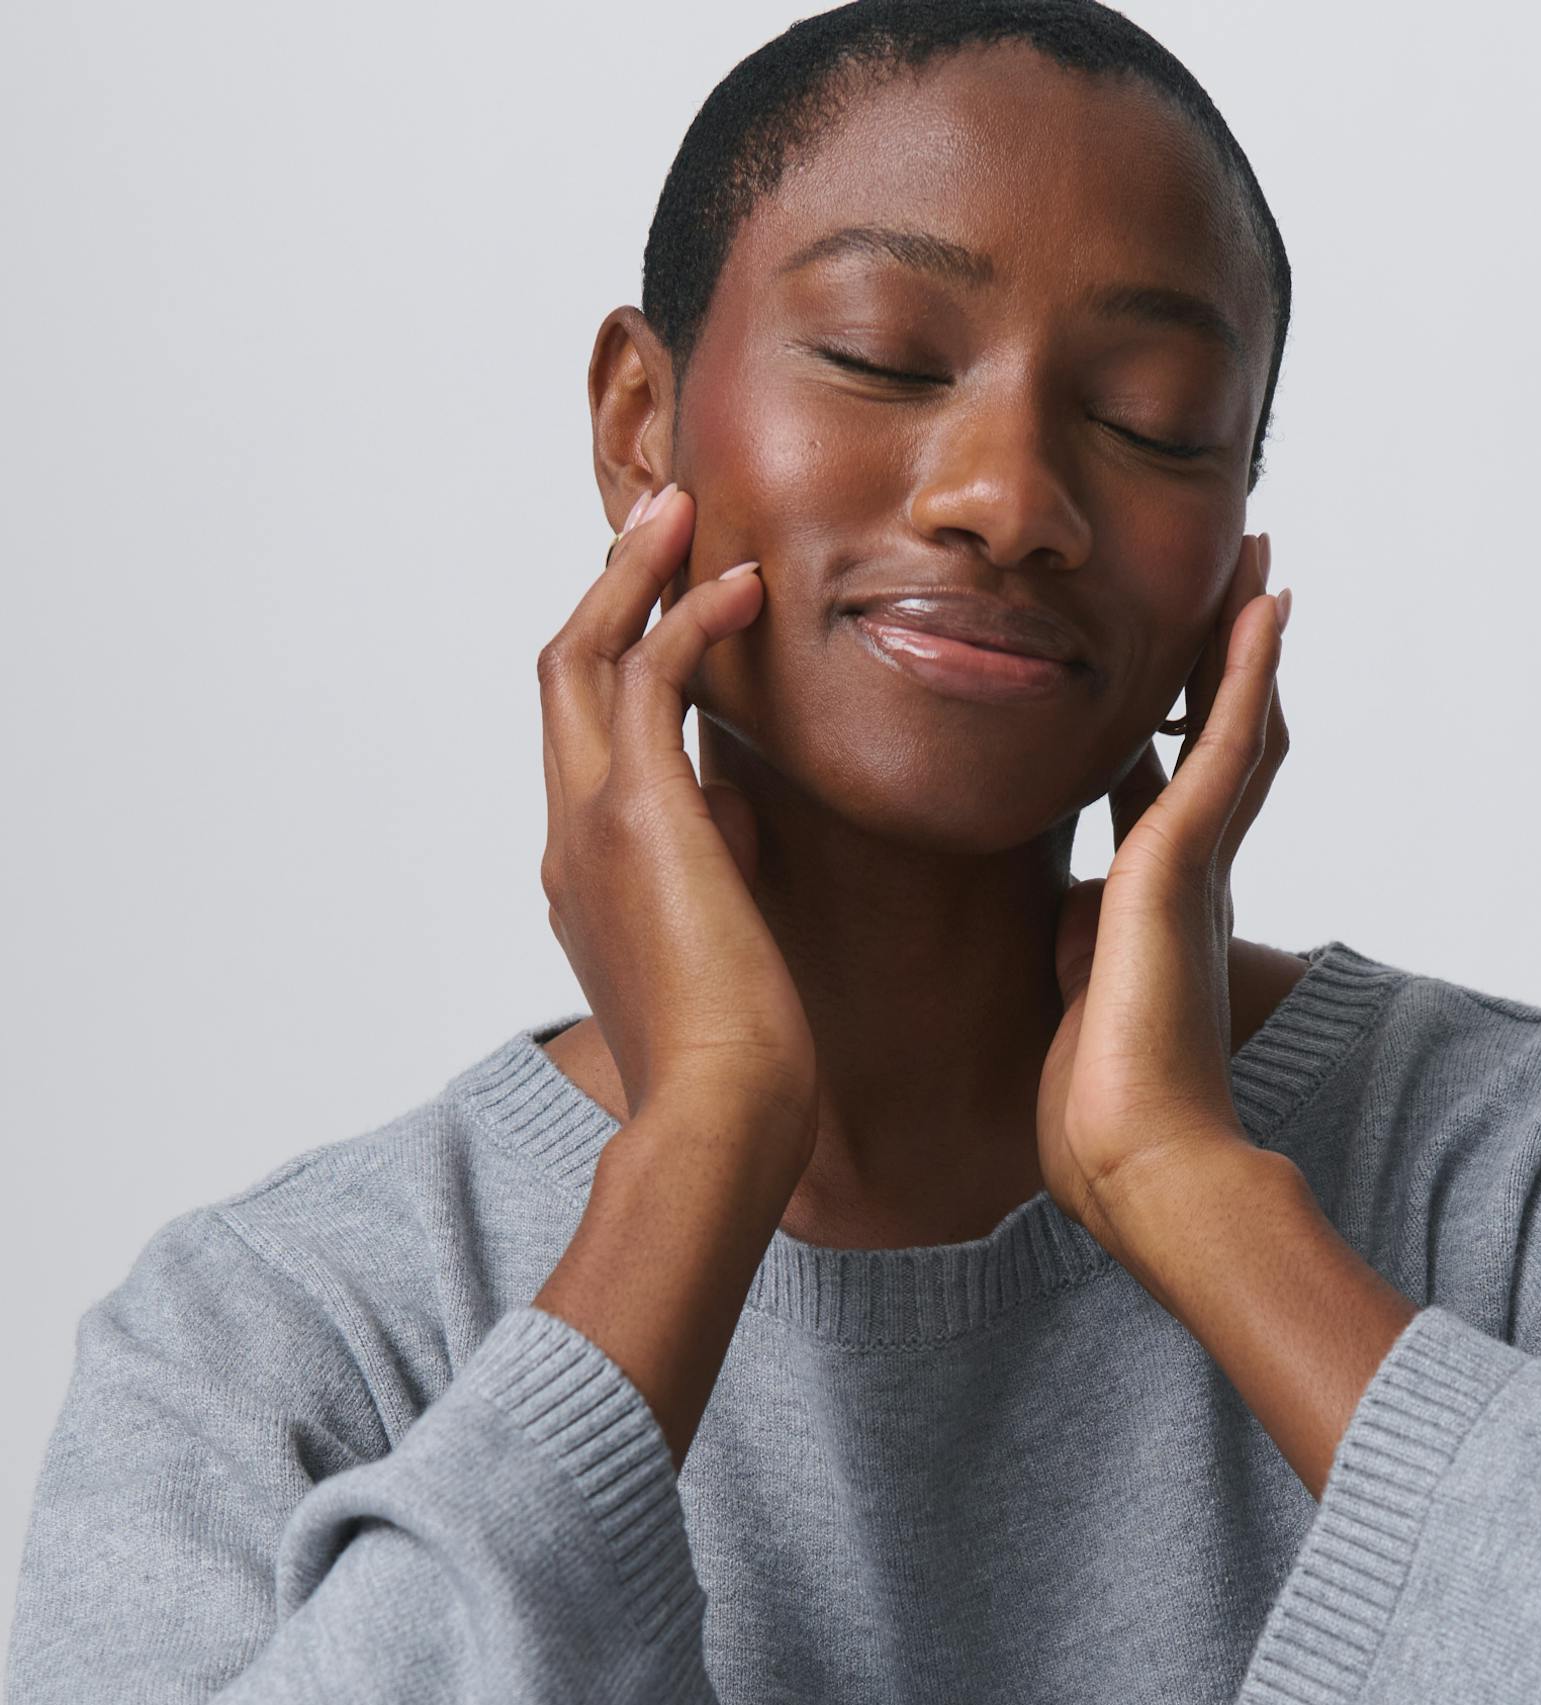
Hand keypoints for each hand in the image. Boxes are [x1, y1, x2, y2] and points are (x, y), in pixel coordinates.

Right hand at [537, 485, 817, 1157]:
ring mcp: (589, 825)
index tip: (664, 610)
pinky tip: (741, 584)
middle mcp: (567, 842)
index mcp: (581, 881)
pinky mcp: (638, 815)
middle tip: (661, 522)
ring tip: (685, 513)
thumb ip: (715, 874)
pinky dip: (687, 618)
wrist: (719, 1115)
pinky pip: (646, 678)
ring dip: (632, 576)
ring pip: (581, 658)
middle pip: (558, 679)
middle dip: (607, 591)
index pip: (581, 745)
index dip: (614, 661)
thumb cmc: (739, 1067)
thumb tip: (739, 815)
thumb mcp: (720, 950)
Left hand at [1035, 534, 1289, 1258]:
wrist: (1139, 1163)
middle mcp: (1193, 883)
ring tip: (1258, 566)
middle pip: (1222, 748)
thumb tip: (1068, 915)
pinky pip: (1229, 745)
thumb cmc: (1101, 1118)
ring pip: (1237, 730)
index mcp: (1160, 916)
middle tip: (1245, 589)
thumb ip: (1078, 949)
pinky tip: (1261, 606)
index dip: (1174, 732)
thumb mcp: (1074, 1005)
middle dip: (1229, 669)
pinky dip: (1246, 673)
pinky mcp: (1185, 864)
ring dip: (1247, 645)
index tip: (1171, 677)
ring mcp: (1196, 870)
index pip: (1168, 799)